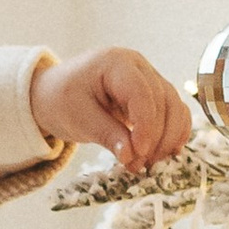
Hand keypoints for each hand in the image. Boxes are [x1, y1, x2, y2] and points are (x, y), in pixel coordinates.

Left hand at [32, 46, 193, 176]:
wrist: (53, 93)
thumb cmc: (61, 99)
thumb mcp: (78, 118)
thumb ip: (107, 134)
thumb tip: (132, 156)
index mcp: (116, 63)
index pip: (142, 94)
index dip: (146, 126)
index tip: (139, 154)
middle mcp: (138, 66)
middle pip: (164, 101)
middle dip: (156, 137)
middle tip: (139, 165)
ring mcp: (149, 78)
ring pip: (175, 107)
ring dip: (168, 138)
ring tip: (148, 163)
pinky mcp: (153, 94)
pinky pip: (174, 112)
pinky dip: (173, 133)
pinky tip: (165, 154)